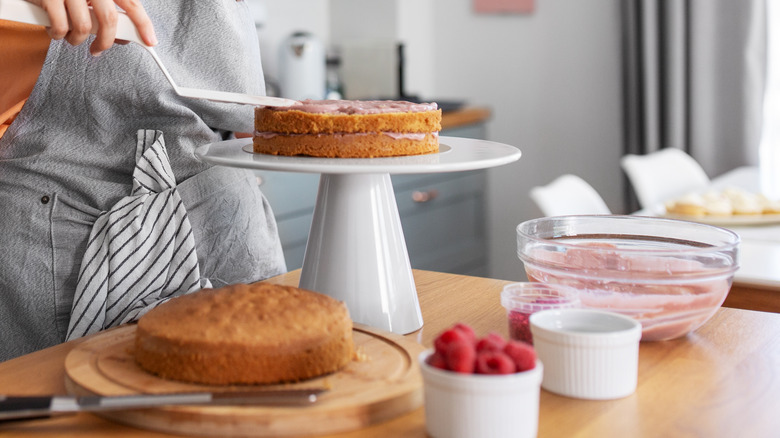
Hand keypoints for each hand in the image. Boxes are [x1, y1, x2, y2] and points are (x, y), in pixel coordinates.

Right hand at [27, 0, 156, 55]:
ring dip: (77, 40)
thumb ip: (107, 13)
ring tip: (71, 37)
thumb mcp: (91, 0)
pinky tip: (56, 31)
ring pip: (83, 26)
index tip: (151, 41)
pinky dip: (59, 35)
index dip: (144, 24)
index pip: (132, 4)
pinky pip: (60, 26)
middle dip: (105, 42)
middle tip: (97, 50)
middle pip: (109, 19)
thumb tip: (124, 37)